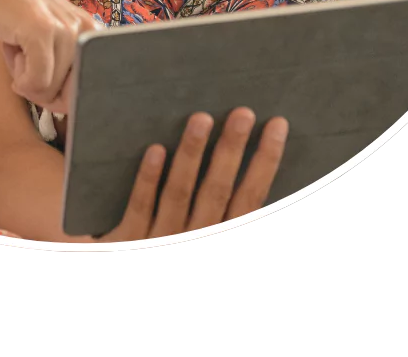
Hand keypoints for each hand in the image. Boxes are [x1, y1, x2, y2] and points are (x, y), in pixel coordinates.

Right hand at [0, 0, 99, 112]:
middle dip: (45, 91)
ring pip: (50, 90)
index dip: (66, 96)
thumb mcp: (50, 43)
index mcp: (92, 33)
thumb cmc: (17, 21)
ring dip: (27, 78)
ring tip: (20, 48)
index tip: (48, 85)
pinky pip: (37, 82)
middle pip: (71, 93)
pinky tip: (13, 55)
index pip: (94, 85)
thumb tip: (68, 108)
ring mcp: (66, 29)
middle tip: (28, 65)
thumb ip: (65, 71)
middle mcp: (86, 29)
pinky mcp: (44, 32)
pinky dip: (21, 80)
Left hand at [86, 108, 288, 241]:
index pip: (250, 197)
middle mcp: (196, 238)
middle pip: (217, 190)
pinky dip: (148, 180)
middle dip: (231, 150)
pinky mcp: (131, 241)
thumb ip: (222, 209)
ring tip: (200, 118)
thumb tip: (246, 161)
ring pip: (179, 192)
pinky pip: (140, 207)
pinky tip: (156, 150)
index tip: (277, 125)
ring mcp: (163, 239)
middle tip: (243, 112)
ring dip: (191, 154)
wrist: (130, 293)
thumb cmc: (176, 244)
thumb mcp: (206, 234)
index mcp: (220, 234)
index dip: (266, 162)